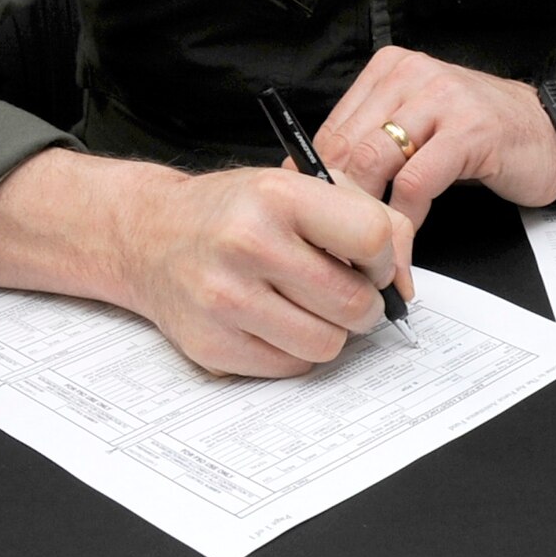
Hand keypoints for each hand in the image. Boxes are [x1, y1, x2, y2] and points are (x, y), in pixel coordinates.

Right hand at [0, 147, 414, 381]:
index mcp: (279, 196)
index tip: (371, 262)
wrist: (151, 234)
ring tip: (309, 305)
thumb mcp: (305, 187)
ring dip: (332, 331)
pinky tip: (277, 320)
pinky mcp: (211, 344)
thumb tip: (404, 284)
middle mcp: (249, 245)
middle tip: (344, 290)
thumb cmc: (238, 210)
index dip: (384, 259)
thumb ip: (372, 221)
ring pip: (327, 345)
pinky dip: (295, 351)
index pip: (372, 240)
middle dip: (364, 303)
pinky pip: (291, 368)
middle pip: (354, 303)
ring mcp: (225, 299)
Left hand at [312, 46, 555, 227]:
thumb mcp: (420, 126)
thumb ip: (376, 143)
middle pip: (348, 145)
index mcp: (391, 70)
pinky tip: (407, 235)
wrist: (553, 134)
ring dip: (368, 215)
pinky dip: (406, 217)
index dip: (315, 179)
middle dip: (338, 202)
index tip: (309, 218)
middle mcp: (413, 75)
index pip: (332, 127)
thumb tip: (318, 184)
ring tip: (369, 247)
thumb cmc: (483, 135)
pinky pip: (417, 181)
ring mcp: (444, 98)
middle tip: (336, 243)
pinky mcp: (470, 130)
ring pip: (376, 161)